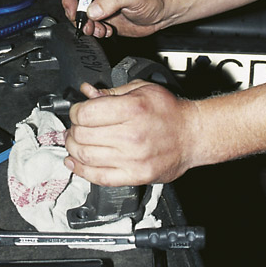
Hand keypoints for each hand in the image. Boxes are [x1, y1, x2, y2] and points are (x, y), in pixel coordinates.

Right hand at [60, 0, 165, 37]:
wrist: (161, 13)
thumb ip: (112, 0)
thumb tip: (92, 10)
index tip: (73, 9)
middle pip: (73, 0)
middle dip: (77, 15)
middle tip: (87, 24)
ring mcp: (98, 4)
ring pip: (79, 16)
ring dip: (87, 26)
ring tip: (101, 29)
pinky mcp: (101, 18)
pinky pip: (89, 26)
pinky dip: (95, 32)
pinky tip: (107, 30)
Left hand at [63, 81, 196, 185]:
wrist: (192, 134)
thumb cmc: (169, 111)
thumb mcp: (141, 89)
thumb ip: (111, 92)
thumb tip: (87, 92)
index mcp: (133, 109)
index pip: (86, 113)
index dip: (75, 111)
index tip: (77, 111)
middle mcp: (132, 135)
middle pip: (83, 135)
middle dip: (72, 129)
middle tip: (74, 127)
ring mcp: (133, 159)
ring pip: (86, 156)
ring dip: (73, 148)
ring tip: (74, 142)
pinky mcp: (135, 176)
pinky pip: (99, 177)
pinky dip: (81, 170)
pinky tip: (74, 162)